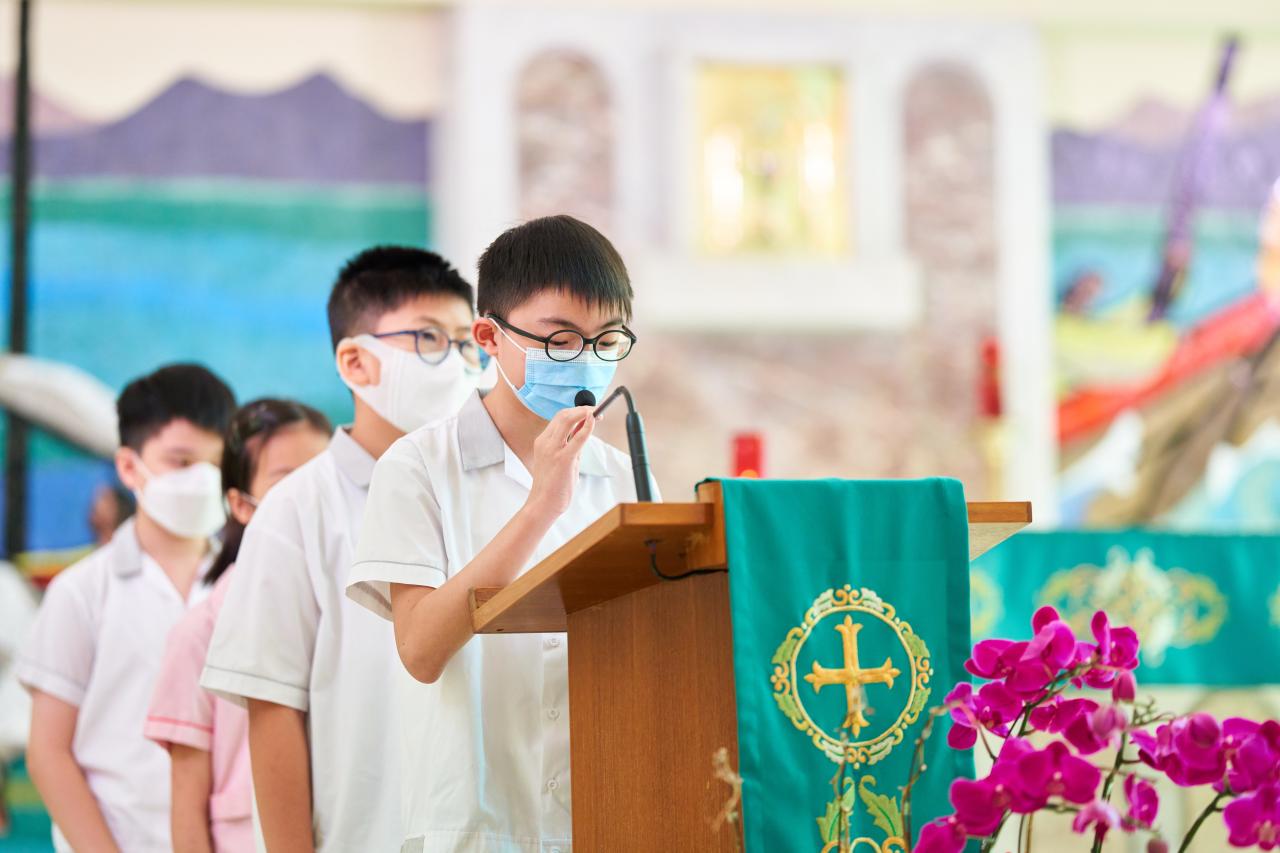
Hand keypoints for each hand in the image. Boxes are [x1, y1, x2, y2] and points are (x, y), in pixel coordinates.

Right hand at [526, 405, 594, 520]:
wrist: (542, 503)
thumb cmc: (552, 484)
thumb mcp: (560, 459)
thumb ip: (571, 444)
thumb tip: (583, 429)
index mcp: (542, 442)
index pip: (559, 418)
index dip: (576, 411)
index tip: (589, 412)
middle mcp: (545, 443)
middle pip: (563, 415)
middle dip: (582, 409)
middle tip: (596, 410)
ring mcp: (552, 450)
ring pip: (568, 420)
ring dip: (584, 413)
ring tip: (596, 414)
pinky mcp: (563, 459)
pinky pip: (578, 437)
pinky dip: (587, 427)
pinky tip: (593, 422)